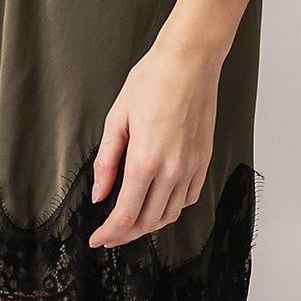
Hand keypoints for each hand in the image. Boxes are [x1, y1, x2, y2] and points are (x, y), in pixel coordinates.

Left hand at [87, 40, 219, 249]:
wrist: (189, 61)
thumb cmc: (152, 81)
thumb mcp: (117, 118)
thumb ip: (107, 161)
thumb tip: (100, 193)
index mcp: (146, 161)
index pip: (125, 215)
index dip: (109, 233)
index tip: (97, 239)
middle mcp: (172, 170)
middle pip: (148, 221)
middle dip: (125, 234)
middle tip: (109, 235)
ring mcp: (191, 166)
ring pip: (171, 214)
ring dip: (149, 225)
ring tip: (132, 222)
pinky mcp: (203, 160)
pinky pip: (189, 197)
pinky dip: (173, 208)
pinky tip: (160, 202)